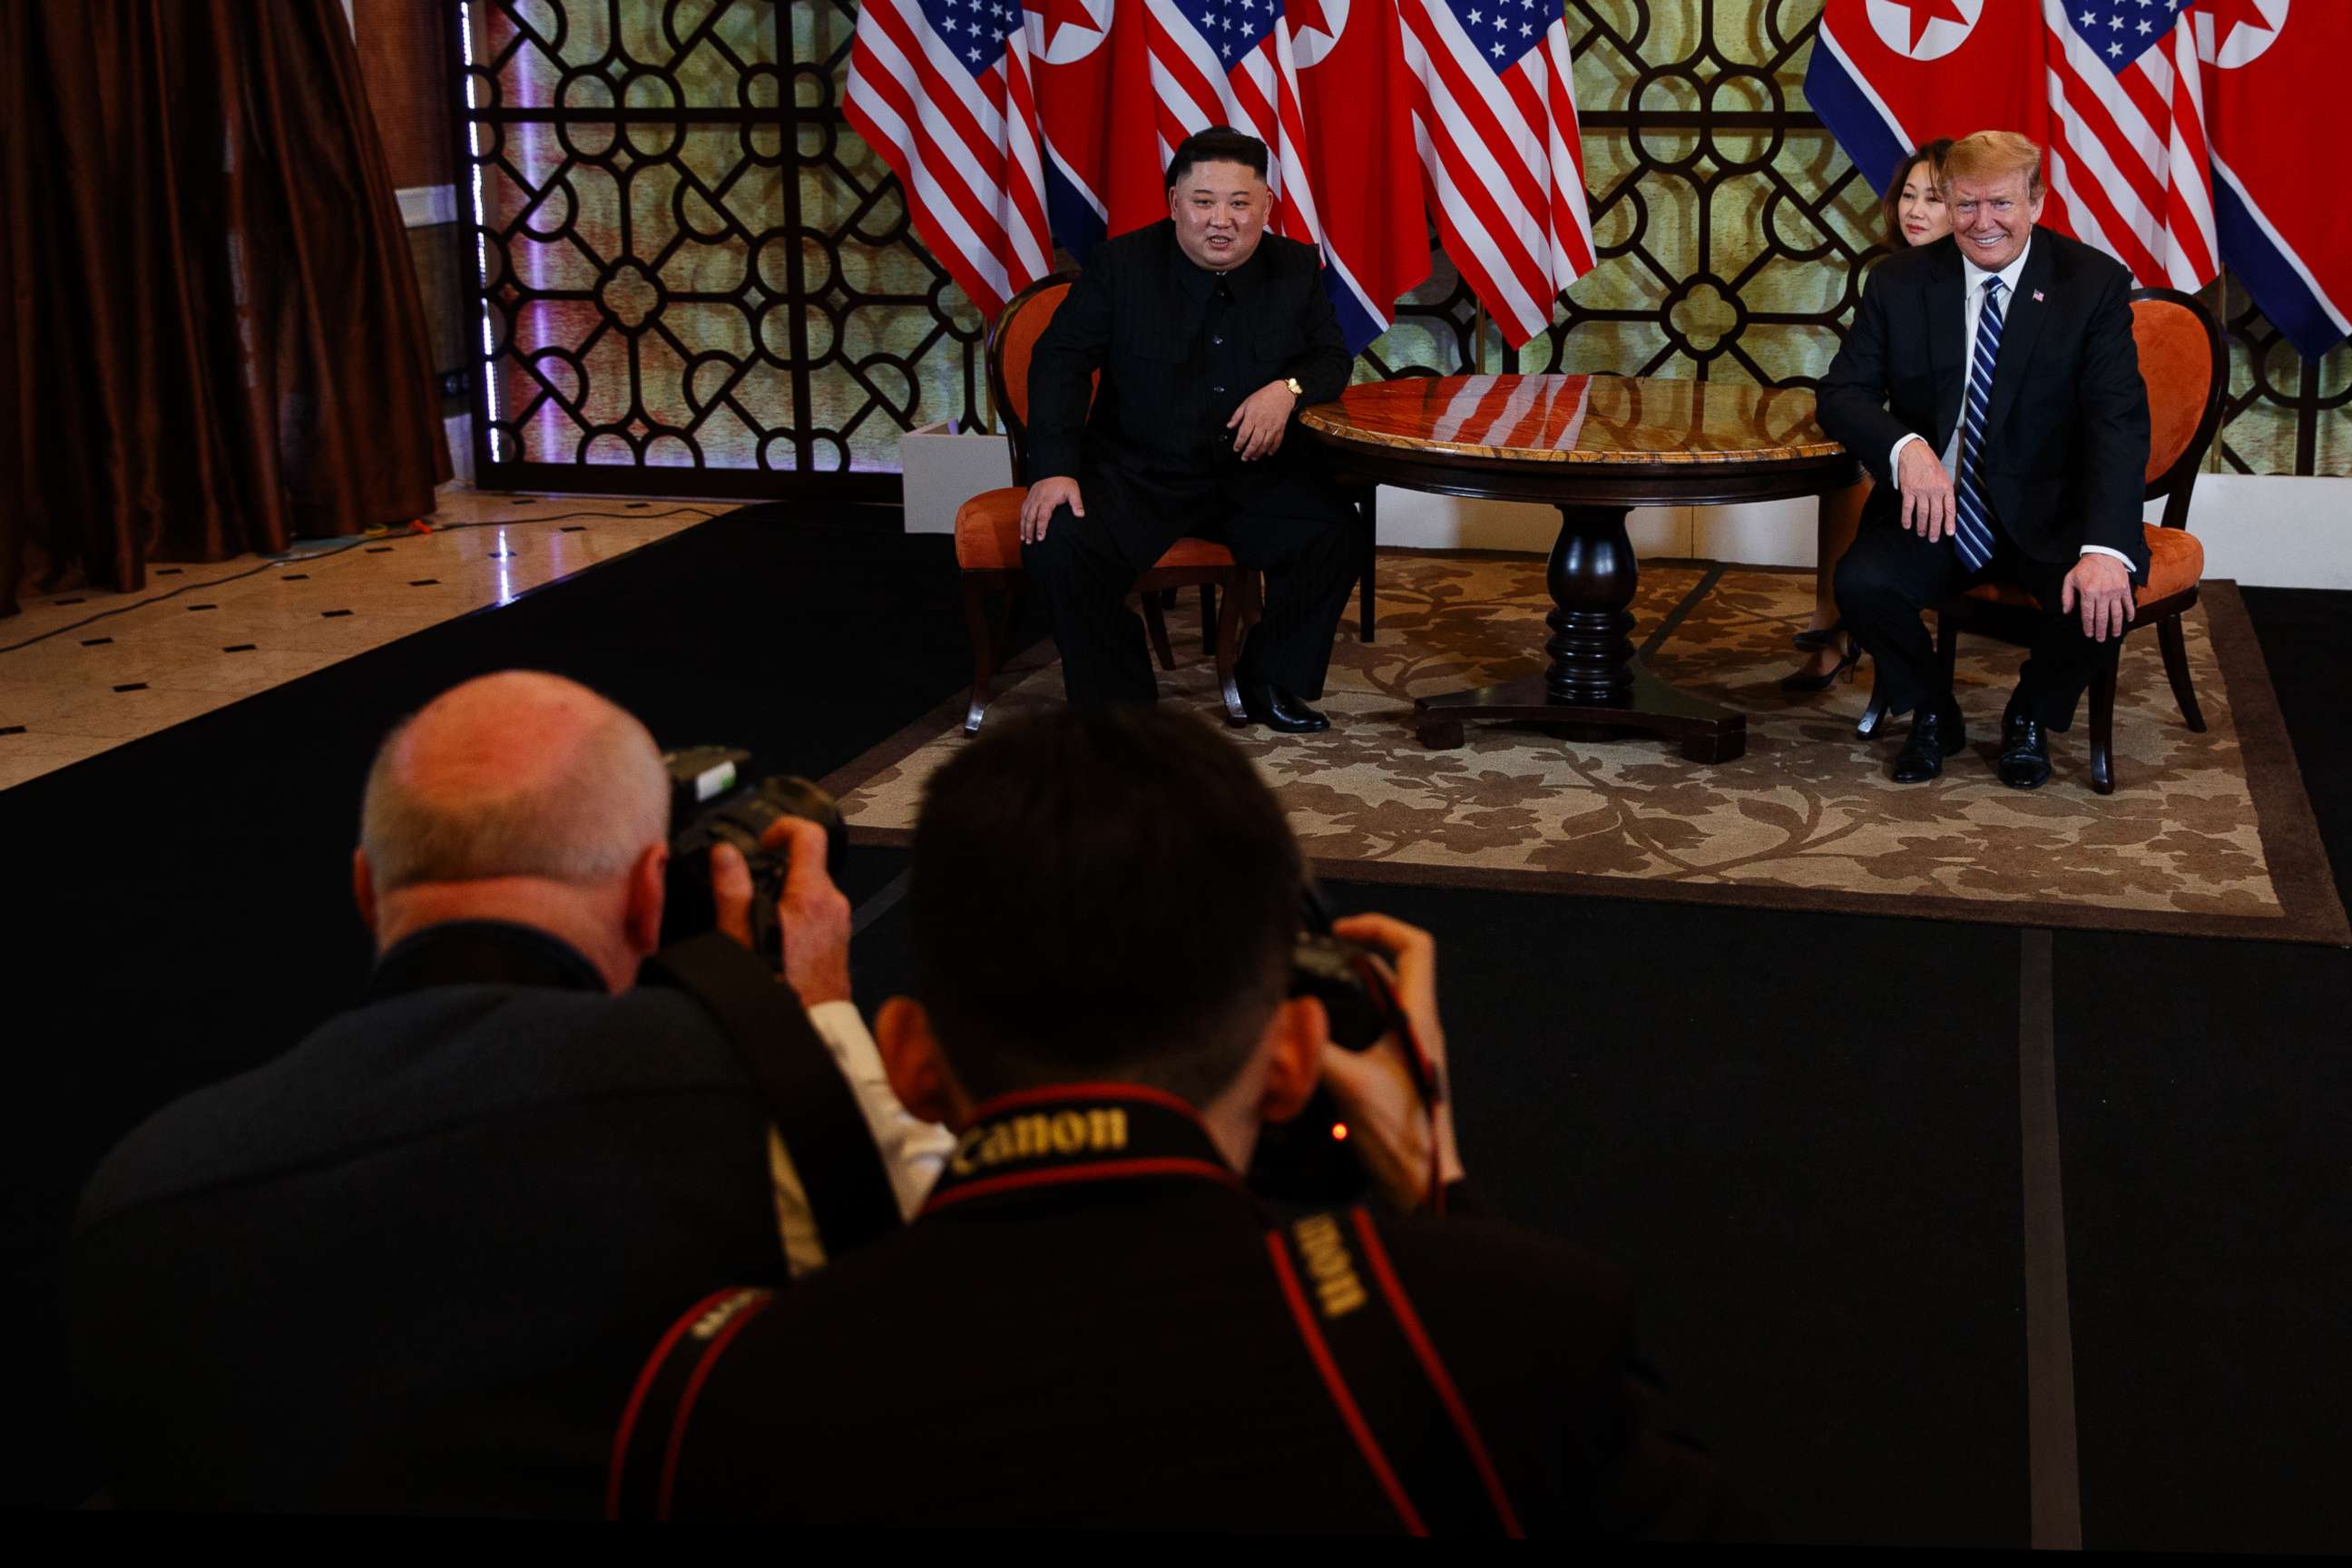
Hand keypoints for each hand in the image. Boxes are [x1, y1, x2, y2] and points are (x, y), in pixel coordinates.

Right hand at [710, 818, 852, 1005]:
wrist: (809, 1028)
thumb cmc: (778, 988)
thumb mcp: (739, 934)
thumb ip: (731, 888)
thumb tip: (724, 854)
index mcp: (813, 895)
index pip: (809, 835)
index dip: (783, 828)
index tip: (764, 841)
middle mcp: (834, 906)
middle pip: (808, 866)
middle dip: (778, 871)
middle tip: (751, 887)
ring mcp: (839, 927)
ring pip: (812, 894)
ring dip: (785, 897)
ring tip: (759, 921)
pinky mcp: (838, 945)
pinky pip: (817, 918)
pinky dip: (796, 920)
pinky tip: (775, 943)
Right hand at [1020, 475, 1082, 544]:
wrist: (1055, 470)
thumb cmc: (1065, 483)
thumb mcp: (1073, 491)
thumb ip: (1076, 503)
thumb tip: (1080, 515)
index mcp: (1048, 499)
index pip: (1042, 516)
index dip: (1041, 528)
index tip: (1040, 538)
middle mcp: (1037, 499)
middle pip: (1030, 517)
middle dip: (1029, 530)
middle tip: (1030, 542)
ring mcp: (1032, 498)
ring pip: (1024, 514)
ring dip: (1023, 527)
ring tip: (1024, 538)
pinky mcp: (1029, 496)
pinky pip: (1023, 509)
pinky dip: (1021, 518)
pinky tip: (1022, 526)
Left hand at [1226, 381, 1296, 460]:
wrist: (1282, 393)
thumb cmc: (1264, 396)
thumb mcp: (1246, 403)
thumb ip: (1237, 416)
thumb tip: (1229, 425)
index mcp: (1252, 417)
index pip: (1243, 434)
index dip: (1239, 443)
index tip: (1236, 448)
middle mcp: (1262, 423)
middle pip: (1254, 442)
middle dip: (1248, 452)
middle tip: (1244, 458)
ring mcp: (1272, 427)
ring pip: (1265, 444)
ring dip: (1259, 453)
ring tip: (1254, 457)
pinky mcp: (1280, 429)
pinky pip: (1277, 442)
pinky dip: (1272, 449)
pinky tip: (1268, 453)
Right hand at [1316, 913, 1463, 1211]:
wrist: (1425, 1188)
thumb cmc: (1402, 1138)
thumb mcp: (1350, 1087)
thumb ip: (1312, 1049)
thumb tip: (1277, 1021)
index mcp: (1418, 1019)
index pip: (1416, 946)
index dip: (1379, 926)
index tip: (1341, 931)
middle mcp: (1418, 1028)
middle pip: (1389, 970)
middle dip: (1350, 959)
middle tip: (1311, 963)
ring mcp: (1409, 1051)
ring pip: (1377, 1002)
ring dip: (1344, 994)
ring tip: (1306, 1000)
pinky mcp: (1396, 1073)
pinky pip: (1370, 1032)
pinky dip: (1343, 1025)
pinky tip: (1313, 1045)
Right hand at [1896, 440, 1955, 542]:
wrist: (1913, 452)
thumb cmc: (1929, 463)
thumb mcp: (1943, 475)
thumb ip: (1944, 491)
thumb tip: (1945, 507)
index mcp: (1945, 487)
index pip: (1949, 508)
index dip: (1950, 522)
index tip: (1949, 533)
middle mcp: (1934, 490)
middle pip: (1936, 514)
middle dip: (1935, 529)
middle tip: (1933, 538)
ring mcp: (1921, 491)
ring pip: (1922, 513)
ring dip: (1922, 526)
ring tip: (1922, 533)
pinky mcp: (1908, 491)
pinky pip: (1908, 508)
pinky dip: (1907, 519)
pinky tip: (1907, 525)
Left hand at [2060, 553, 2136, 641]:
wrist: (2103, 553)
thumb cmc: (2085, 567)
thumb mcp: (2070, 579)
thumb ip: (2066, 596)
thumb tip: (2066, 612)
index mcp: (2088, 592)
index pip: (2088, 615)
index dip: (2089, 626)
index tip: (2089, 634)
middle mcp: (2103, 593)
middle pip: (2102, 617)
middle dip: (2101, 630)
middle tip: (2101, 639)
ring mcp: (2115, 591)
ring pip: (2117, 613)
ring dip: (2116, 626)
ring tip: (2115, 634)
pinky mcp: (2125, 588)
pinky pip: (2128, 603)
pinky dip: (2130, 613)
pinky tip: (2129, 620)